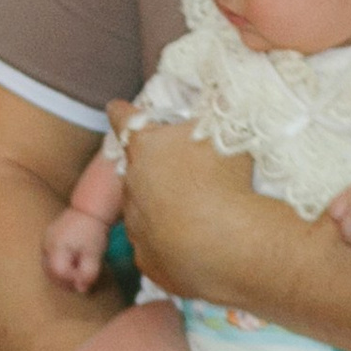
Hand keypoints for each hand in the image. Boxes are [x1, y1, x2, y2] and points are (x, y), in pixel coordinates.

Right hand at [43, 206, 110, 294]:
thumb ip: (88, 273)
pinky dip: (58, 266)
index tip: (84, 280)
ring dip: (61, 275)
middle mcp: (46, 244)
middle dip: (65, 281)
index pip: (59, 273)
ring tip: (76, 275)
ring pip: (47, 267)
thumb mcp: (94, 255)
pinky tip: (71, 265)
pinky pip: (49, 259)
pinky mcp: (47, 239)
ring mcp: (45, 241)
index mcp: (57, 247)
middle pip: (50, 272)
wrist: (89, 211)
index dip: (71, 280)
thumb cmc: (93, 233)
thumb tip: (81, 290)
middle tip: (80, 283)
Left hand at [114, 120, 264, 303]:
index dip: (124, 113)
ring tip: (199, 214)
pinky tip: (198, 246)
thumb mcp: (227, 131)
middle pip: (137, 170)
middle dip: (155, 169)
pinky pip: (157, 248)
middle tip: (188, 173)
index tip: (119, 109)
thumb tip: (223, 89)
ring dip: (162, 210)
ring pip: (144, 212)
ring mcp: (137, 228)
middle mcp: (132, 186)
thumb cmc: (227, 180)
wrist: (230, 247)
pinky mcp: (148, 262)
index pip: (125, 120)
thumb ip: (219, 107)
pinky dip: (171, 245)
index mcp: (146, 147)